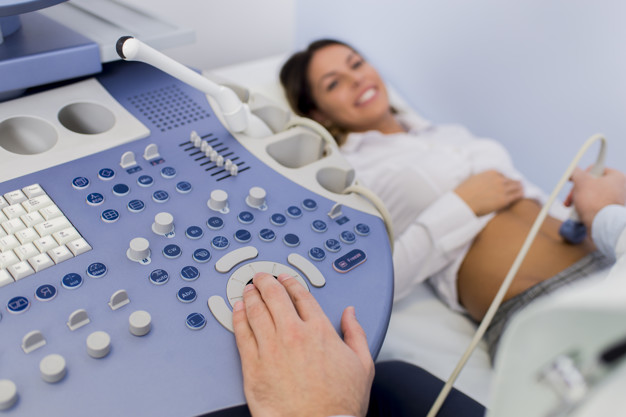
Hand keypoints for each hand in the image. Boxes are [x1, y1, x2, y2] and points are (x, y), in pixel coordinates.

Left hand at [233, 272, 374, 416]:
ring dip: (250, 296)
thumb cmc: (340, 403)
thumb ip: (356, 333)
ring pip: (256, 311)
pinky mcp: (254, 365)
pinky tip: (237, 311)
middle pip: (275, 297)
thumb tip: (350, 314)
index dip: (291, 284)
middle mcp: (294, 334)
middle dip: (266, 283)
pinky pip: (242, 333)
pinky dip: (238, 318)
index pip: (301, 297)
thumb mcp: (362, 364)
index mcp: (319, 331)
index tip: (285, 279)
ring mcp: (271, 348)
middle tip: (261, 278)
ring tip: (247, 289)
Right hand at [454, 170, 523, 215]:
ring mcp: (502, 189)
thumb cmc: (465, 192)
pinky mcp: (504, 199)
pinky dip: (519, 195)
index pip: (503, 174)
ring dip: (520, 188)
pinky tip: (521, 195)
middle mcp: (498, 179)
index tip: (509, 180)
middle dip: (516, 182)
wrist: (463, 201)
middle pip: (512, 180)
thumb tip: (484, 181)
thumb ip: (483, 178)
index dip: (507, 178)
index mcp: (491, 172)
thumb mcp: (474, 179)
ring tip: (522, 190)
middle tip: (520, 184)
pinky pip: (516, 196)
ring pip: (516, 187)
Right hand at [565, 166, 625, 230]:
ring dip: (578, 200)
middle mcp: (619, 188)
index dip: (583, 174)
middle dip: (577, 191)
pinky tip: (579, 213)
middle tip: (569, 197)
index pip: (596, 168)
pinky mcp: (610, 211)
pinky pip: (594, 206)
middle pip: (592, 183)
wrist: (603, 225)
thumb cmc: (594, 201)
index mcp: (617, 177)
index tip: (574, 181)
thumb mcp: (581, 181)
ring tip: (572, 207)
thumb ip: (576, 172)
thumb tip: (574, 170)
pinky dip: (585, 208)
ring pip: (591, 195)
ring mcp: (615, 201)